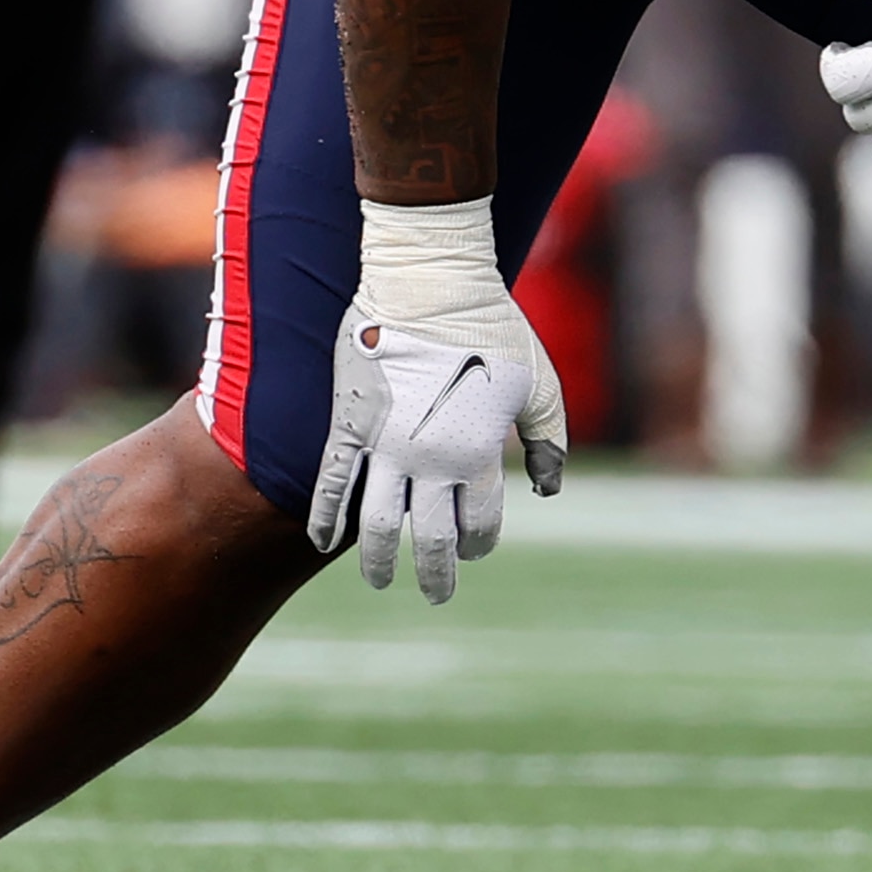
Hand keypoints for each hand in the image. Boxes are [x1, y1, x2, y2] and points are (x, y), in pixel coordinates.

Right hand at [308, 198, 566, 601]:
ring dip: (380, 561)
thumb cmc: (493, 324)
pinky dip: (324, 519)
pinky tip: (321, 544)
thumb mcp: (540, 381)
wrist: (429, 278)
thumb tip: (547, 489)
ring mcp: (385, 444)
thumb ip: (549, 438)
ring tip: (383, 581)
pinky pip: (330, 483)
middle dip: (436, 572)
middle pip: (431, 538)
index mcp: (479, 451)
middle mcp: (431, 458)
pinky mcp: (349, 422)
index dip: (480, 543)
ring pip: (377, 524)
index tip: (477, 549)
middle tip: (436, 593)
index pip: (480, 522)